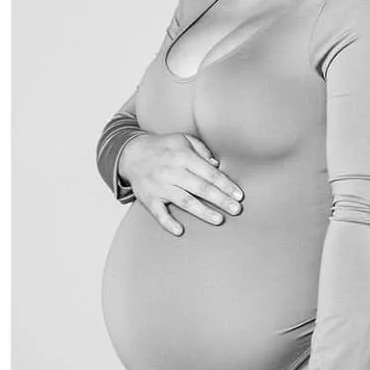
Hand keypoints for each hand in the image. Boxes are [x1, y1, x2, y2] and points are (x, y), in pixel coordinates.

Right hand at [118, 132, 242, 235]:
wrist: (131, 154)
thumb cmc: (163, 147)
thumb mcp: (183, 139)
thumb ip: (201, 149)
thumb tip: (216, 165)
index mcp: (183, 156)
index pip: (209, 172)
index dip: (225, 184)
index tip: (239, 195)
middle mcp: (172, 172)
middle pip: (201, 188)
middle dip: (220, 199)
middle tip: (236, 210)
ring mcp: (160, 186)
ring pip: (184, 201)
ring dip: (202, 211)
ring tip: (219, 220)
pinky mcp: (148, 198)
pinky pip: (158, 213)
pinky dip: (168, 222)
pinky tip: (180, 231)